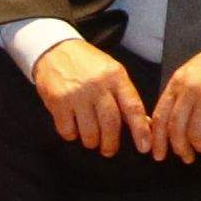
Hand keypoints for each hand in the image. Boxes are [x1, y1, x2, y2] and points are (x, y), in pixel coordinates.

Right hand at [30, 34, 142, 154]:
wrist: (55, 50)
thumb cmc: (88, 64)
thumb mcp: (112, 72)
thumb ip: (126, 96)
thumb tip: (144, 123)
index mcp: (116, 76)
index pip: (133, 107)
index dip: (140, 130)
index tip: (144, 147)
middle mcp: (98, 85)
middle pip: (110, 124)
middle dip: (111, 143)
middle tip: (109, 150)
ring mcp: (77, 94)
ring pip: (89, 132)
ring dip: (91, 141)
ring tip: (91, 139)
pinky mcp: (58, 102)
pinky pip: (68, 130)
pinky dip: (72, 135)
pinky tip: (74, 128)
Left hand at [144, 31, 200, 158]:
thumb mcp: (192, 73)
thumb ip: (180, 95)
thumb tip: (169, 123)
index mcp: (177, 82)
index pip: (160, 116)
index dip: (158, 140)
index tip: (158, 154)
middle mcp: (189, 89)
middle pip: (176, 129)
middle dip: (180, 149)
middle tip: (187, 158)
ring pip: (196, 133)